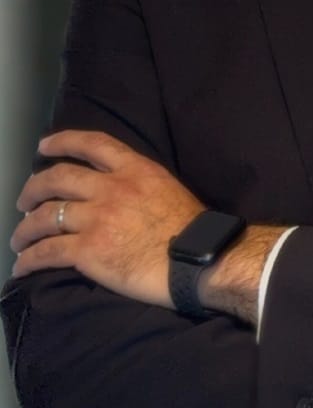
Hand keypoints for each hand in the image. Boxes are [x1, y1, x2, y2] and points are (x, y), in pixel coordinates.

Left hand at [11, 130, 203, 307]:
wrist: (199, 260)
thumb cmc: (191, 230)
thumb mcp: (166, 187)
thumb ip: (138, 183)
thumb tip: (119, 191)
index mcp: (134, 169)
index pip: (92, 144)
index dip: (62, 141)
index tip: (44, 146)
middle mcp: (111, 188)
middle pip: (58, 178)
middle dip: (33, 188)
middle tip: (23, 201)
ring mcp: (97, 219)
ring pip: (45, 216)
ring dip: (25, 228)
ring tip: (19, 239)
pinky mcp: (89, 251)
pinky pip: (47, 252)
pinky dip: (29, 259)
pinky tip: (22, 266)